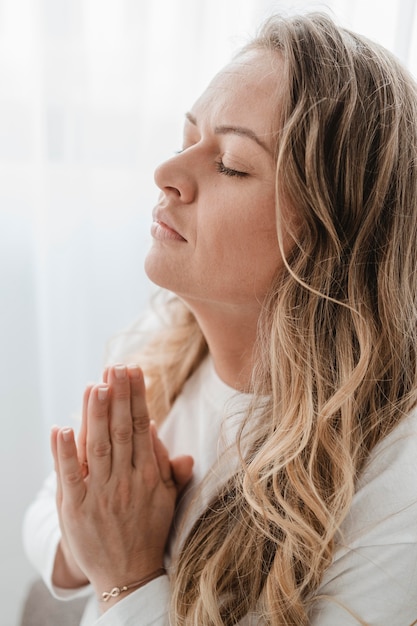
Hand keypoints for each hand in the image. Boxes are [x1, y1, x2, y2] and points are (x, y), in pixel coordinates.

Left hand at [51, 364, 192, 606]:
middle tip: (116, 367)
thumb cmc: (148, 530)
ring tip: (96, 386)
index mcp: (148, 476)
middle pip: (122, 431)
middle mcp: (125, 482)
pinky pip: (70, 477)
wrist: (128, 574)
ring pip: (98, 448)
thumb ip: (170, 467)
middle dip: (119, 396)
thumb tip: (165, 434)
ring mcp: (100, 495)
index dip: (137, 398)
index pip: (142, 427)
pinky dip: (64, 453)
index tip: (134, 371)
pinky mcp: (76, 509)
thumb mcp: (168, 499)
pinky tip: (61, 429)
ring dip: (96, 416)